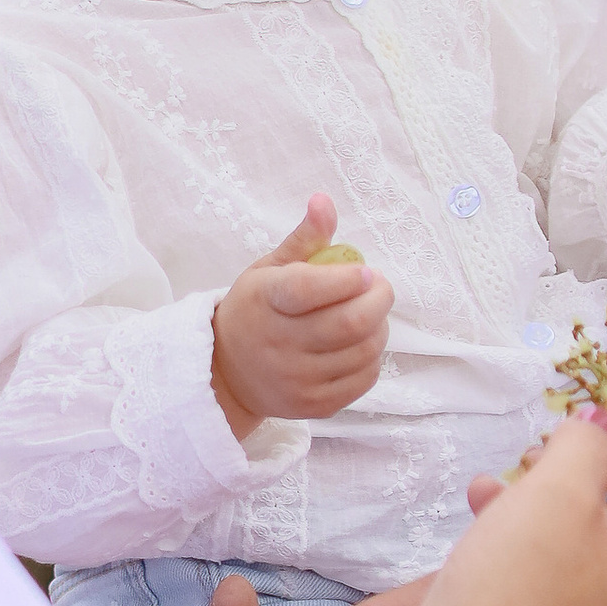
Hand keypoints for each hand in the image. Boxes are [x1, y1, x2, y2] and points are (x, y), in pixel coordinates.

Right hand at [212, 194, 392, 440]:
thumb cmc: (256, 310)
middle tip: (380, 287)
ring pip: (363, 351)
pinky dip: (372, 357)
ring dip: (379, 327)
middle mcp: (278, 344)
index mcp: (265, 301)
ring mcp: (296, 379)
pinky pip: (363, 379)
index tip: (365, 270)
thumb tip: (324, 200)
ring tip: (369, 314)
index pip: (309, 289)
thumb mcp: (269, 269)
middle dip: (379, 299)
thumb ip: (304, 238)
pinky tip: (361, 343)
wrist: (226, 373)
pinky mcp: (313, 405)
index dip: (347, 279)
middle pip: (349, 324)